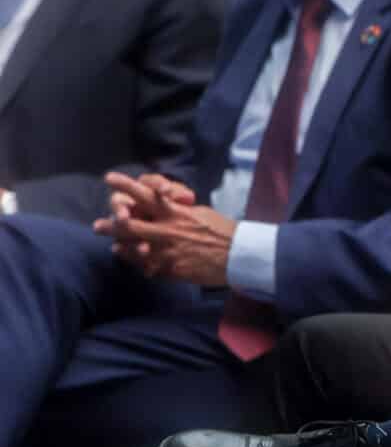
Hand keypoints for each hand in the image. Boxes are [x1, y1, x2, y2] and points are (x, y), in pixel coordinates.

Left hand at [97, 174, 234, 285]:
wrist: (237, 255)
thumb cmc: (222, 230)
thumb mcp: (200, 214)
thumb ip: (178, 212)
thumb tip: (164, 209)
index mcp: (176, 212)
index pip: (146, 195)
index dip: (126, 186)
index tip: (109, 178)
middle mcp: (168, 229)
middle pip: (131, 224)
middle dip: (112, 224)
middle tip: (96, 225)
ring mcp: (166, 250)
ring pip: (134, 247)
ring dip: (120, 245)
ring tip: (112, 245)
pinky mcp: (170, 268)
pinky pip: (145, 265)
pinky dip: (136, 261)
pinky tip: (131, 260)